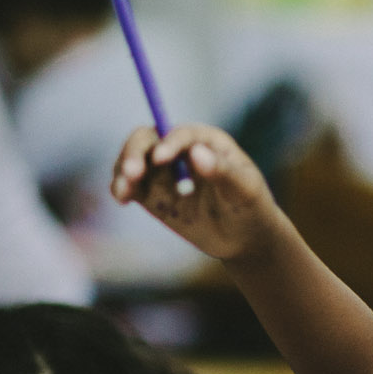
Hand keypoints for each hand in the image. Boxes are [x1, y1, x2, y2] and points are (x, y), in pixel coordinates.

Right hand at [111, 124, 279, 261]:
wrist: (244, 238)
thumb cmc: (251, 207)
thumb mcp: (245, 189)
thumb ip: (222, 171)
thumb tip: (196, 152)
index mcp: (206, 141)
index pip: (181, 134)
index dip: (169, 143)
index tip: (162, 159)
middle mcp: (180, 150)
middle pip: (148, 139)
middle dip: (135, 152)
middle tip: (132, 174)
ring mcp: (162, 171)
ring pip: (133, 160)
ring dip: (123, 171)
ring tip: (123, 192)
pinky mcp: (150, 193)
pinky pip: (129, 185)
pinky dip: (121, 188)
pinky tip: (122, 199)